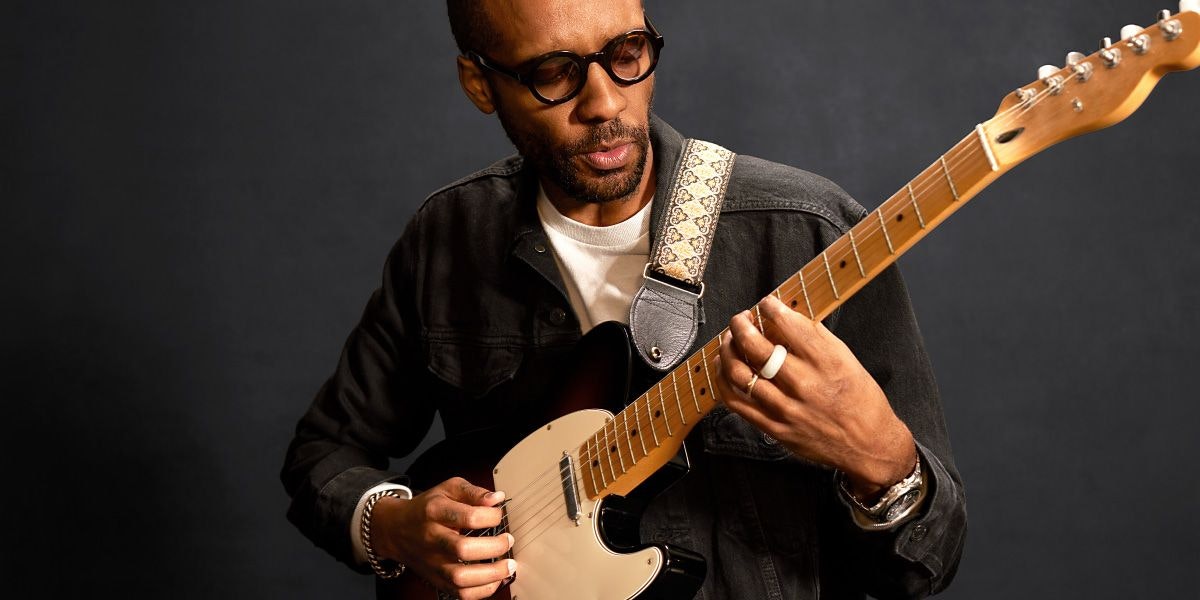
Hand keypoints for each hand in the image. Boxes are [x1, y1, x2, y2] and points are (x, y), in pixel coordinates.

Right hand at [372, 477, 515, 599]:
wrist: (396, 529)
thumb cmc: (427, 508)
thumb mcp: (447, 489)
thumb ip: (473, 492)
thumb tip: (497, 499)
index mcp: (435, 512)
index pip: (468, 516)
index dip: (491, 516)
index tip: (499, 515)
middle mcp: (432, 539)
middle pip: (463, 549)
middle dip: (494, 547)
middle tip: (508, 541)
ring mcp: (432, 562)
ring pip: (460, 577)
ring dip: (491, 574)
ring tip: (507, 566)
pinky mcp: (435, 579)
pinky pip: (459, 593)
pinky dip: (481, 591)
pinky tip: (495, 580)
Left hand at [713, 295, 916, 500]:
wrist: (869, 445)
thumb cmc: (861, 400)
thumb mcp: (847, 359)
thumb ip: (816, 338)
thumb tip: (786, 317)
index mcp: (826, 362)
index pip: (788, 325)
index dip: (770, 308)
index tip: (766, 304)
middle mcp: (804, 384)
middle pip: (756, 347)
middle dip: (741, 326)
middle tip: (741, 319)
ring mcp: (786, 409)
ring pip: (740, 374)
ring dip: (728, 351)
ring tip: (729, 341)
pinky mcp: (775, 428)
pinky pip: (737, 403)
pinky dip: (724, 382)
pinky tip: (724, 369)